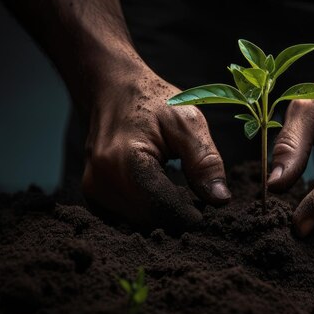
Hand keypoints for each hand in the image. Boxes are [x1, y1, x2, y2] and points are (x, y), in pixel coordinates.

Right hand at [81, 66, 229, 230]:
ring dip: (162, 214)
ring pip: (139, 223)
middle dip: (177, 214)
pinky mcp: (92, 195)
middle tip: (192, 192)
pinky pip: (127, 217)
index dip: (189, 214)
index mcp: (125, 160)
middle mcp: (102, 180)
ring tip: (173, 186)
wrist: (112, 90)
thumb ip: (205, 161)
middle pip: (151, 220)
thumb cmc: (152, 102)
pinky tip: (156, 191)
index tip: (204, 207)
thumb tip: (221, 199)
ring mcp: (92, 190)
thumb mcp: (188, 121)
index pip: (163, 208)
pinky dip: (146, 210)